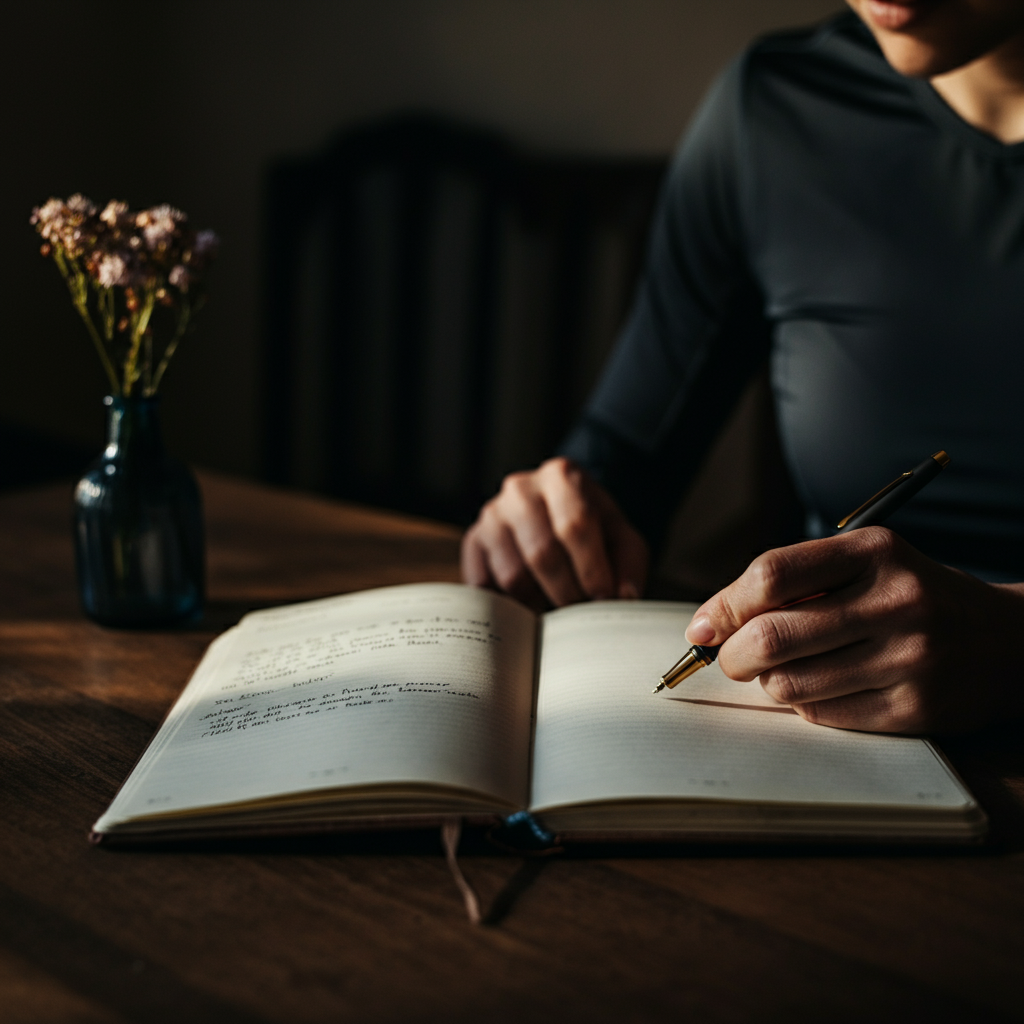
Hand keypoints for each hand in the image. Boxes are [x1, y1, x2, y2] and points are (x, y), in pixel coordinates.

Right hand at [461, 457, 648, 610]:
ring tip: (558, 610)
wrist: (557, 517)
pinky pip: (485, 586)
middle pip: (542, 553)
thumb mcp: (623, 538)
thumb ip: (629, 564)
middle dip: (567, 593)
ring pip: (512, 575)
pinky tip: (530, 606)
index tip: (603, 598)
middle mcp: (520, 489)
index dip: (591, 568)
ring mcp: (491, 514)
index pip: (574, 525)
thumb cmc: (595, 530)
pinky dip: (509, 606)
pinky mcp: (473, 541)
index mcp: (562, 476)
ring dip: (538, 604)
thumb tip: (622, 596)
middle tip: (581, 615)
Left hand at [685, 527, 1023, 733]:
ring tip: (780, 672)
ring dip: (767, 683)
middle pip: (773, 636)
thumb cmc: (913, 596)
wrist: (1009, 643)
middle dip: (733, 655)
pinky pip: (823, 716)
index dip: (723, 606)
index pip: (772, 574)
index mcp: (876, 551)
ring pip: (790, 684)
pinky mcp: (917, 709)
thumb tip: (710, 623)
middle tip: (731, 659)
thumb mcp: (865, 564)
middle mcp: (897, 601)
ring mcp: (911, 658)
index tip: (701, 628)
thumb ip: (794, 581)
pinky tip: (822, 688)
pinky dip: (804, 705)